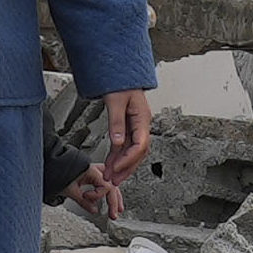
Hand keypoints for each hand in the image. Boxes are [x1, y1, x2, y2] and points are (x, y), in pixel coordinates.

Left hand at [78, 87, 157, 204]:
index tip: (116, 168)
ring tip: (111, 176)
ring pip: (131, 151)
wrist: (121, 73)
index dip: (128, 159)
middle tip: (115, 180)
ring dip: (121, 165)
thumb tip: (118, 142)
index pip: (140, 145)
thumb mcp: (115, 101)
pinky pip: (124, 145)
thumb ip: (116, 122)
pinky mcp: (128, 127)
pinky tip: (110, 164)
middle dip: (126, 168)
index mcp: (142, 118)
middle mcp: (142, 124)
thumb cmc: (121, 82)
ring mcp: (136, 126)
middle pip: (138, 152)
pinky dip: (117, 156)